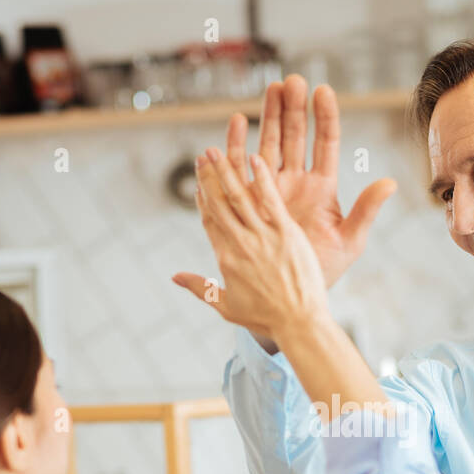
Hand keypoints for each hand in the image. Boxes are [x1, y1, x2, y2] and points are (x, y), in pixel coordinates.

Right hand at [172, 147, 327, 343]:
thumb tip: (175, 277)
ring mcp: (263, 236)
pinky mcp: (286, 233)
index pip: (210, 223)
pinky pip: (271, 199)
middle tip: (202, 156)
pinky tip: (255, 157)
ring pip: (240, 197)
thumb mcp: (227, 306)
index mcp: (226, 259)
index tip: (199, 183)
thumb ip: (200, 288)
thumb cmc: (266, 319)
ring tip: (217, 150)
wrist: (299, 323)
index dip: (204, 201)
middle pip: (220, 204)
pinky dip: (262, 178)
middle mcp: (241, 243)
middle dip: (210, 178)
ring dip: (228, 171)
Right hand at [226, 76, 395, 289]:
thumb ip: (367, 209)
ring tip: (270, 89)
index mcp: (323, 188)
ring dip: (269, 116)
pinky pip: (243, 167)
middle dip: (294, 108)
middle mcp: (297, 182)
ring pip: (270, 143)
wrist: (294, 295)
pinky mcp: (251, 200)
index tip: (323, 90)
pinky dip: (239, 144)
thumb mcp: (351, 240)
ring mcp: (273, 188)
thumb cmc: (325, 270)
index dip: (324, 117)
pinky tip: (238, 121)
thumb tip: (390, 182)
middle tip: (292, 81)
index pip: (325, 144)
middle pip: (296, 136)